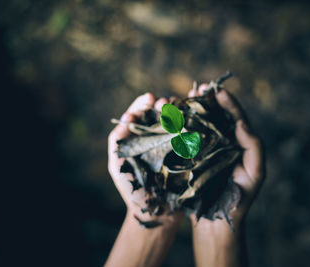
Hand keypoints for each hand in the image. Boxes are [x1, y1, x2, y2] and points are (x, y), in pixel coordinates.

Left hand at [108, 93, 182, 224]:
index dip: (145, 104)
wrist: (155, 211)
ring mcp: (174, 145)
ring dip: (177, 111)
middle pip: (160, 115)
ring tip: (177, 107)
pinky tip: (191, 118)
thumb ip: (117, 139)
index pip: (142, 114)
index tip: (150, 98)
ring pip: (177, 122)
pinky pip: (191, 135)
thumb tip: (128, 115)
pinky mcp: (188, 154)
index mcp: (140, 137)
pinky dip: (192, 124)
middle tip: (164, 102)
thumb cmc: (133, 188)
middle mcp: (157, 138)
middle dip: (162, 105)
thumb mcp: (117, 162)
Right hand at [188, 84, 264, 266]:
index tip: (218, 90)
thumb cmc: (240, 198)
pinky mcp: (190, 160)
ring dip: (192, 110)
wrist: (218, 221)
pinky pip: (185, 140)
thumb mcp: (255, 173)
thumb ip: (254, 147)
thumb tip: (242, 123)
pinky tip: (174, 117)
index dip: (228, 102)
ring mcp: (204, 151)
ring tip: (185, 97)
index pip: (235, 118)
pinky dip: (180, 126)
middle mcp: (221, 144)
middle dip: (208, 101)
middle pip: (215, 117)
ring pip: (199, 125)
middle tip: (199, 88)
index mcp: (238, 144)